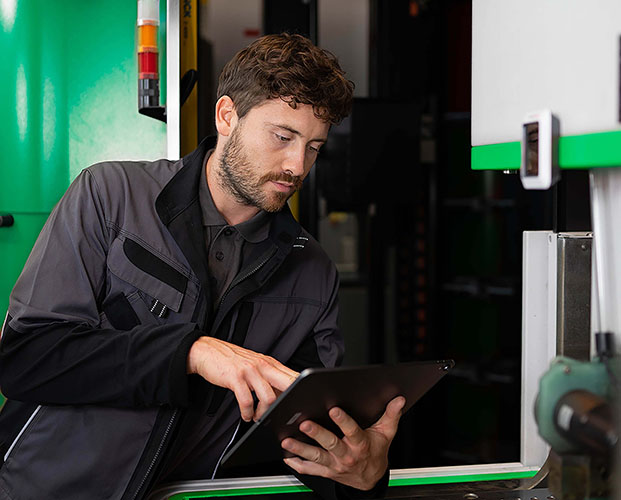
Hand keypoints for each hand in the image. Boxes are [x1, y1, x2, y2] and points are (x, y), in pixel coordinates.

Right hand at [188, 336, 298, 421]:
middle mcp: (262, 365)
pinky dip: (247, 413)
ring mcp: (249, 371)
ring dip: (265, 413)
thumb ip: (270, 376)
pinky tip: (246, 415)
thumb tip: (284, 394)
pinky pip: (246, 401)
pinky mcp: (235, 378)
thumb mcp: (255, 364)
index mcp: (270, 363)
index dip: (302, 390)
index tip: (302, 405)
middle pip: (287, 384)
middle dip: (289, 402)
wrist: (206, 351)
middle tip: (284, 415)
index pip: (292, 376)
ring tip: (259, 418)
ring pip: (269, 397)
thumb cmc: (232, 360)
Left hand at [281, 396, 405, 490]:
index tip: (334, 409)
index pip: (352, 431)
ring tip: (287, 441)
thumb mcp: (386, 434)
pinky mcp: (326, 471)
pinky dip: (297, 464)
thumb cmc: (376, 452)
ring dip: (300, 449)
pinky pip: (310, 470)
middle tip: (304, 424)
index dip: (343, 421)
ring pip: (316, 457)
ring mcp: (335, 465)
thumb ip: (391, 415)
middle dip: (317, 434)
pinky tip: (286, 457)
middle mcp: (346, 455)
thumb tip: (399, 399)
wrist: (371, 479)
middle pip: (330, 444)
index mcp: (360, 444)